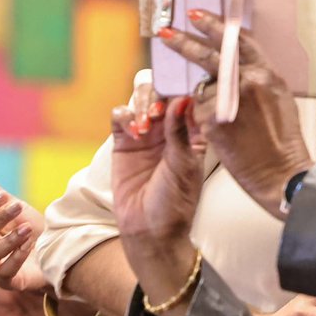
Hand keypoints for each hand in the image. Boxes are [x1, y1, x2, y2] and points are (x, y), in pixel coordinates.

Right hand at [0, 170, 47, 293]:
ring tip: (28, 228)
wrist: (57, 249)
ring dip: (9, 240)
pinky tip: (29, 245)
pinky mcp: (8, 282)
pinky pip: (5, 272)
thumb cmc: (31, 229)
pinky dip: (17, 257)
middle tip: (18, 206)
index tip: (3, 195)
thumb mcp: (15, 208)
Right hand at [111, 95, 203, 268]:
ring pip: (142, 98)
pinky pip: (120, 115)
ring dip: (142, 103)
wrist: (149, 230)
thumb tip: (182, 99)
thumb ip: (180, 133)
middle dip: (160, 93)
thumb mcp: (183, 166)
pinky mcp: (124, 141)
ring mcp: (147, 132)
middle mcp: (171, 127)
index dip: (185, 86)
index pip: (190, 96)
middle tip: (159, 111)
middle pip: (163, 91)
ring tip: (145, 124)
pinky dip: (124, 115)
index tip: (181, 85)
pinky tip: (133, 132)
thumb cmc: (175, 202)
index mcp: (194, 131)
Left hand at [158, 10, 311, 217]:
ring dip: (204, 98)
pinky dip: (203, 119)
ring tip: (225, 119)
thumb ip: (256, 77)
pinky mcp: (212, 121)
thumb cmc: (282, 140)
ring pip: (202, 89)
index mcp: (265, 73)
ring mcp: (228, 100)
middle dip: (185, 41)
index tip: (196, 15)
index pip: (237, 39)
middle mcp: (246, 81)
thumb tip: (237, 64)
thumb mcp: (278, 97)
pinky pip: (198, 111)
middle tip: (166, 32)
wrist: (280, 173)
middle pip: (209, 54)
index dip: (215, 25)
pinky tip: (220, 132)